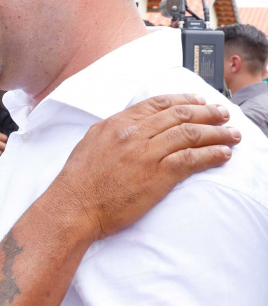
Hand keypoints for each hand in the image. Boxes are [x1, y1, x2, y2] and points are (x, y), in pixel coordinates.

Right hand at [52, 94, 237, 241]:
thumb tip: (131, 125)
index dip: (184, 100)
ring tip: (231, 135)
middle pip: (180, 116)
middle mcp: (134, 134)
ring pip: (190, 134)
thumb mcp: (91, 142)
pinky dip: (210, 154)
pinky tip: (222, 154)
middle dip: (207, 113)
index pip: (158, 104)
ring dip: (216, 133)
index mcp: (118, 123)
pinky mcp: (157, 176)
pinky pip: (191, 159)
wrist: (74, 206)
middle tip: (223, 115)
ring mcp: (146, 154)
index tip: (200, 102)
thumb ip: (113, 130)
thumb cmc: (79, 180)